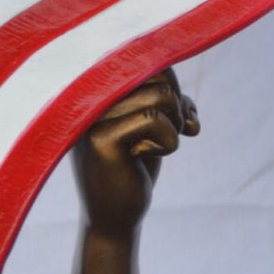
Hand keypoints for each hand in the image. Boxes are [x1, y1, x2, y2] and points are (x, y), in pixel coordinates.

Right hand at [71, 69, 199, 237]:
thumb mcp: (150, 123)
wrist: (115, 216)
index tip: (185, 118)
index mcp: (96, 88)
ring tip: (162, 145)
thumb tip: (183, 83)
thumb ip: (161, 93)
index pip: (144, 58)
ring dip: (175, 123)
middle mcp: (89, 95)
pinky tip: (146, 156)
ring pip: (161, 95)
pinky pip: (154, 118)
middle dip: (178, 103)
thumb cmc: (135, 167)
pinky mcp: (100, 139)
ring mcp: (91, 115)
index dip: (173, 83)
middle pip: (158, 72)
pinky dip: (168, 139)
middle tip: (180, 131)